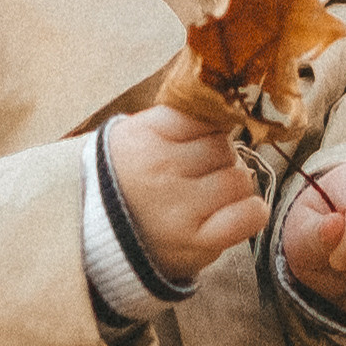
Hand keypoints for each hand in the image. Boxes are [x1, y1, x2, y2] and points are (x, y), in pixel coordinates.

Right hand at [104, 107, 268, 284]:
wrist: (95, 235)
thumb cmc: (126, 179)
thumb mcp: (134, 135)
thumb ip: (177, 118)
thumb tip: (227, 104)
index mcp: (144, 135)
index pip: (205, 114)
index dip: (208, 129)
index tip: (197, 143)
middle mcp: (161, 167)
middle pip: (224, 147)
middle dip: (218, 159)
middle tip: (198, 176)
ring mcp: (180, 206)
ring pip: (240, 179)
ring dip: (232, 187)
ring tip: (209, 197)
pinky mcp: (197, 240)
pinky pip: (249, 215)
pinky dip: (250, 212)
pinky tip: (233, 212)